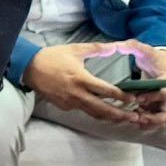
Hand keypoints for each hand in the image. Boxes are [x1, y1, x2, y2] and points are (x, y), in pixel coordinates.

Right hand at [21, 42, 142, 124]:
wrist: (28, 67)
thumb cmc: (52, 57)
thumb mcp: (75, 50)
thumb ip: (96, 49)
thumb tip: (114, 47)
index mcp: (82, 79)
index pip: (106, 91)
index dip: (122, 96)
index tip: (134, 99)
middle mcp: (77, 94)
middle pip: (103, 109)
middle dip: (121, 114)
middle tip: (136, 118)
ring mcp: (70, 102)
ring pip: (93, 113)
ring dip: (109, 117)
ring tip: (122, 119)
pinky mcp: (63, 106)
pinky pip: (81, 110)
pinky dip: (92, 111)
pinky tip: (99, 110)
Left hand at [118, 40, 165, 127]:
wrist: (162, 63)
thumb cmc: (154, 57)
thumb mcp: (145, 49)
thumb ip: (134, 46)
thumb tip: (120, 45)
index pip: (164, 93)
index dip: (152, 97)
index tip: (138, 98)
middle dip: (153, 118)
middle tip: (137, 118)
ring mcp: (163, 102)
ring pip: (161, 119)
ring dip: (148, 122)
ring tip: (132, 120)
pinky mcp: (156, 106)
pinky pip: (154, 118)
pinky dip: (145, 121)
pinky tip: (131, 117)